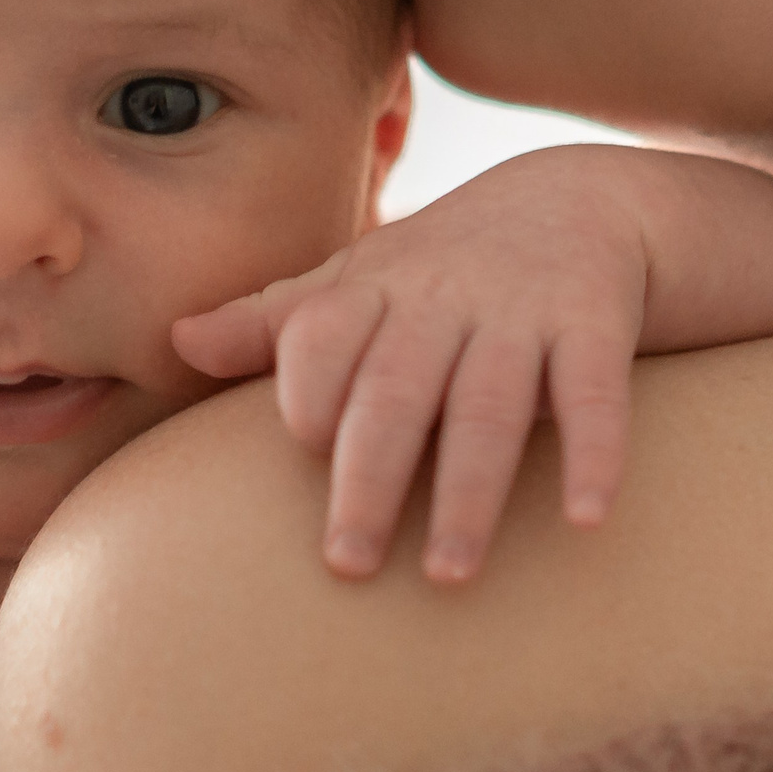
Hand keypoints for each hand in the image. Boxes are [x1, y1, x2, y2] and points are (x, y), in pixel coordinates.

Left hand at [173, 157, 649, 584]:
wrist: (584, 198)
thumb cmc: (444, 266)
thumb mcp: (360, 279)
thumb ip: (276, 321)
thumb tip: (177, 343)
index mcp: (374, 287)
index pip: (326, 333)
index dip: (312, 386)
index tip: (301, 447)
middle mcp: (443, 296)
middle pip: (398, 387)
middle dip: (370, 475)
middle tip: (348, 563)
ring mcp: (522, 310)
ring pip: (490, 404)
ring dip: (469, 489)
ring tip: (449, 573)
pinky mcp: (595, 323)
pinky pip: (595, 392)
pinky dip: (594, 453)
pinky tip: (587, 519)